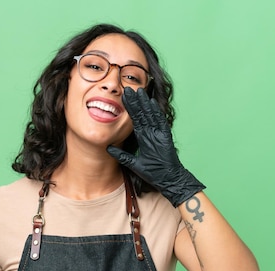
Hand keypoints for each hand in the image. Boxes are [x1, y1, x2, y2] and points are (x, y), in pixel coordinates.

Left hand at [107, 87, 204, 206]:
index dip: (129, 108)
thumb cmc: (153, 172)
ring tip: (139, 91)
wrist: (167, 179)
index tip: (122, 97)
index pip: (135, 119)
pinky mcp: (165, 136)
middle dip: (135, 101)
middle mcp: (151, 132)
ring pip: (150, 114)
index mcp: (144, 137)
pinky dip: (155, 113)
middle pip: (142, 114)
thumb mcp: (133, 163)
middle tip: (127, 88)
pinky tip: (151, 103)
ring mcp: (159, 133)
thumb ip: (121, 155)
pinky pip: (160, 122)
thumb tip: (107, 148)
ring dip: (144, 103)